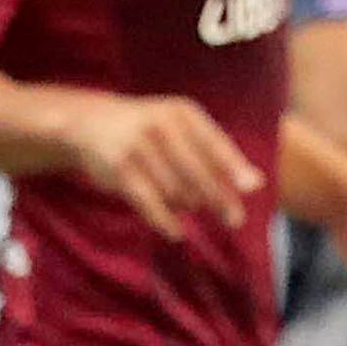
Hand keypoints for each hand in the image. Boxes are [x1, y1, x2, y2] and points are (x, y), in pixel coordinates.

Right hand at [57, 91, 256, 235]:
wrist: (90, 122)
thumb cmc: (150, 130)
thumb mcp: (181, 128)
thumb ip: (216, 152)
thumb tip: (257, 184)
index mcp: (181, 113)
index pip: (214, 143)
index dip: (234, 167)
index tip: (252, 188)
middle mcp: (160, 126)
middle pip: (199, 172)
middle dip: (219, 199)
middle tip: (234, 220)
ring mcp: (138, 148)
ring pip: (177, 191)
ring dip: (186, 205)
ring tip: (187, 204)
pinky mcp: (121, 171)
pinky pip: (152, 205)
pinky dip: (166, 222)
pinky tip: (176, 233)